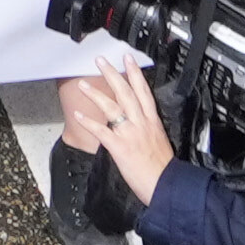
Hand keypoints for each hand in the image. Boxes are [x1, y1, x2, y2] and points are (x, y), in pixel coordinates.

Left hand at [55, 60, 175, 198]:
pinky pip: (101, 131)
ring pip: (112, 107)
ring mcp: (130, 134)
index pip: (144, 92)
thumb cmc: (164, 169)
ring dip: (96, 94)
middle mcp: (141, 123)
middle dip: (113, 74)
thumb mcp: (160, 141)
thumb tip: (138, 125)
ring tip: (83, 83)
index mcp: (153, 122)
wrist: (167, 186)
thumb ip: (147, 129)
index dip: (135, 74)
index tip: (128, 58)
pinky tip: (78, 114)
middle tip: (100, 60)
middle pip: (126, 93)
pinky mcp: (120, 146)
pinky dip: (89, 122)